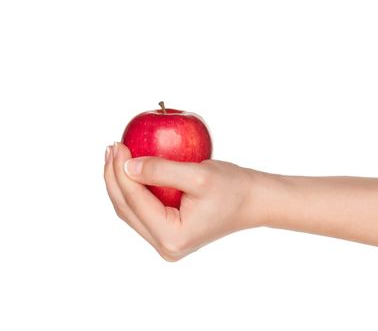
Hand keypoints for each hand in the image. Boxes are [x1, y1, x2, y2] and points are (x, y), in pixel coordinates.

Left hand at [103, 142, 263, 260]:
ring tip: (115, 156)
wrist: (253, 201)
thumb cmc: (233, 187)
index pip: (135, 201)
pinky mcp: (169, 233)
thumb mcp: (199, 175)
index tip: (117, 144)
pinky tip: (130, 170)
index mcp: (172, 236)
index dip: (120, 172)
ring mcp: (166, 243)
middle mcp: (165, 246)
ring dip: (120, 183)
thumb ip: (161, 171)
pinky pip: (142, 210)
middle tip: (111, 148)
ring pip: (131, 211)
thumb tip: (126, 166)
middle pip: (127, 209)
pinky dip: (134, 189)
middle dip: (114, 177)